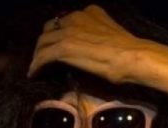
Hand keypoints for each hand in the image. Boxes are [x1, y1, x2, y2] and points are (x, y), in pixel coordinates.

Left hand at [27, 5, 150, 83]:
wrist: (133, 57)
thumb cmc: (128, 52)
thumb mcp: (109, 35)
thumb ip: (94, 36)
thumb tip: (85, 50)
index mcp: (89, 12)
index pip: (65, 22)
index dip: (58, 35)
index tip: (56, 47)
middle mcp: (76, 17)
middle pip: (49, 29)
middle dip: (45, 44)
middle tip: (43, 58)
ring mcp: (69, 31)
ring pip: (43, 42)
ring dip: (37, 56)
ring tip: (36, 68)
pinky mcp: (64, 47)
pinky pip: (43, 57)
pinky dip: (36, 66)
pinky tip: (34, 74)